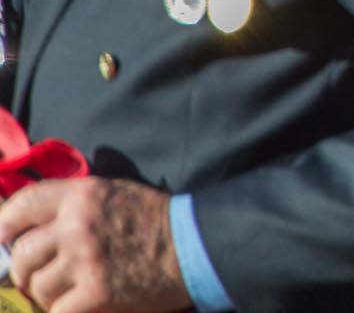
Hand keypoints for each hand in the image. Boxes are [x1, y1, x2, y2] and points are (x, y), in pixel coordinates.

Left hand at [0, 178, 187, 312]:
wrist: (194, 246)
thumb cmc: (153, 220)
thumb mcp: (113, 194)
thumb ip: (73, 204)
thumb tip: (27, 226)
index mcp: (82, 196)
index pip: (22, 206)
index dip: (5, 225)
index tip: (5, 238)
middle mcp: (78, 225)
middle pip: (23, 254)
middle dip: (25, 269)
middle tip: (39, 275)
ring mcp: (85, 260)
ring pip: (36, 285)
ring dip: (46, 293)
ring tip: (65, 290)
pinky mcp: (95, 293)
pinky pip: (56, 310)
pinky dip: (63, 311)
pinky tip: (77, 305)